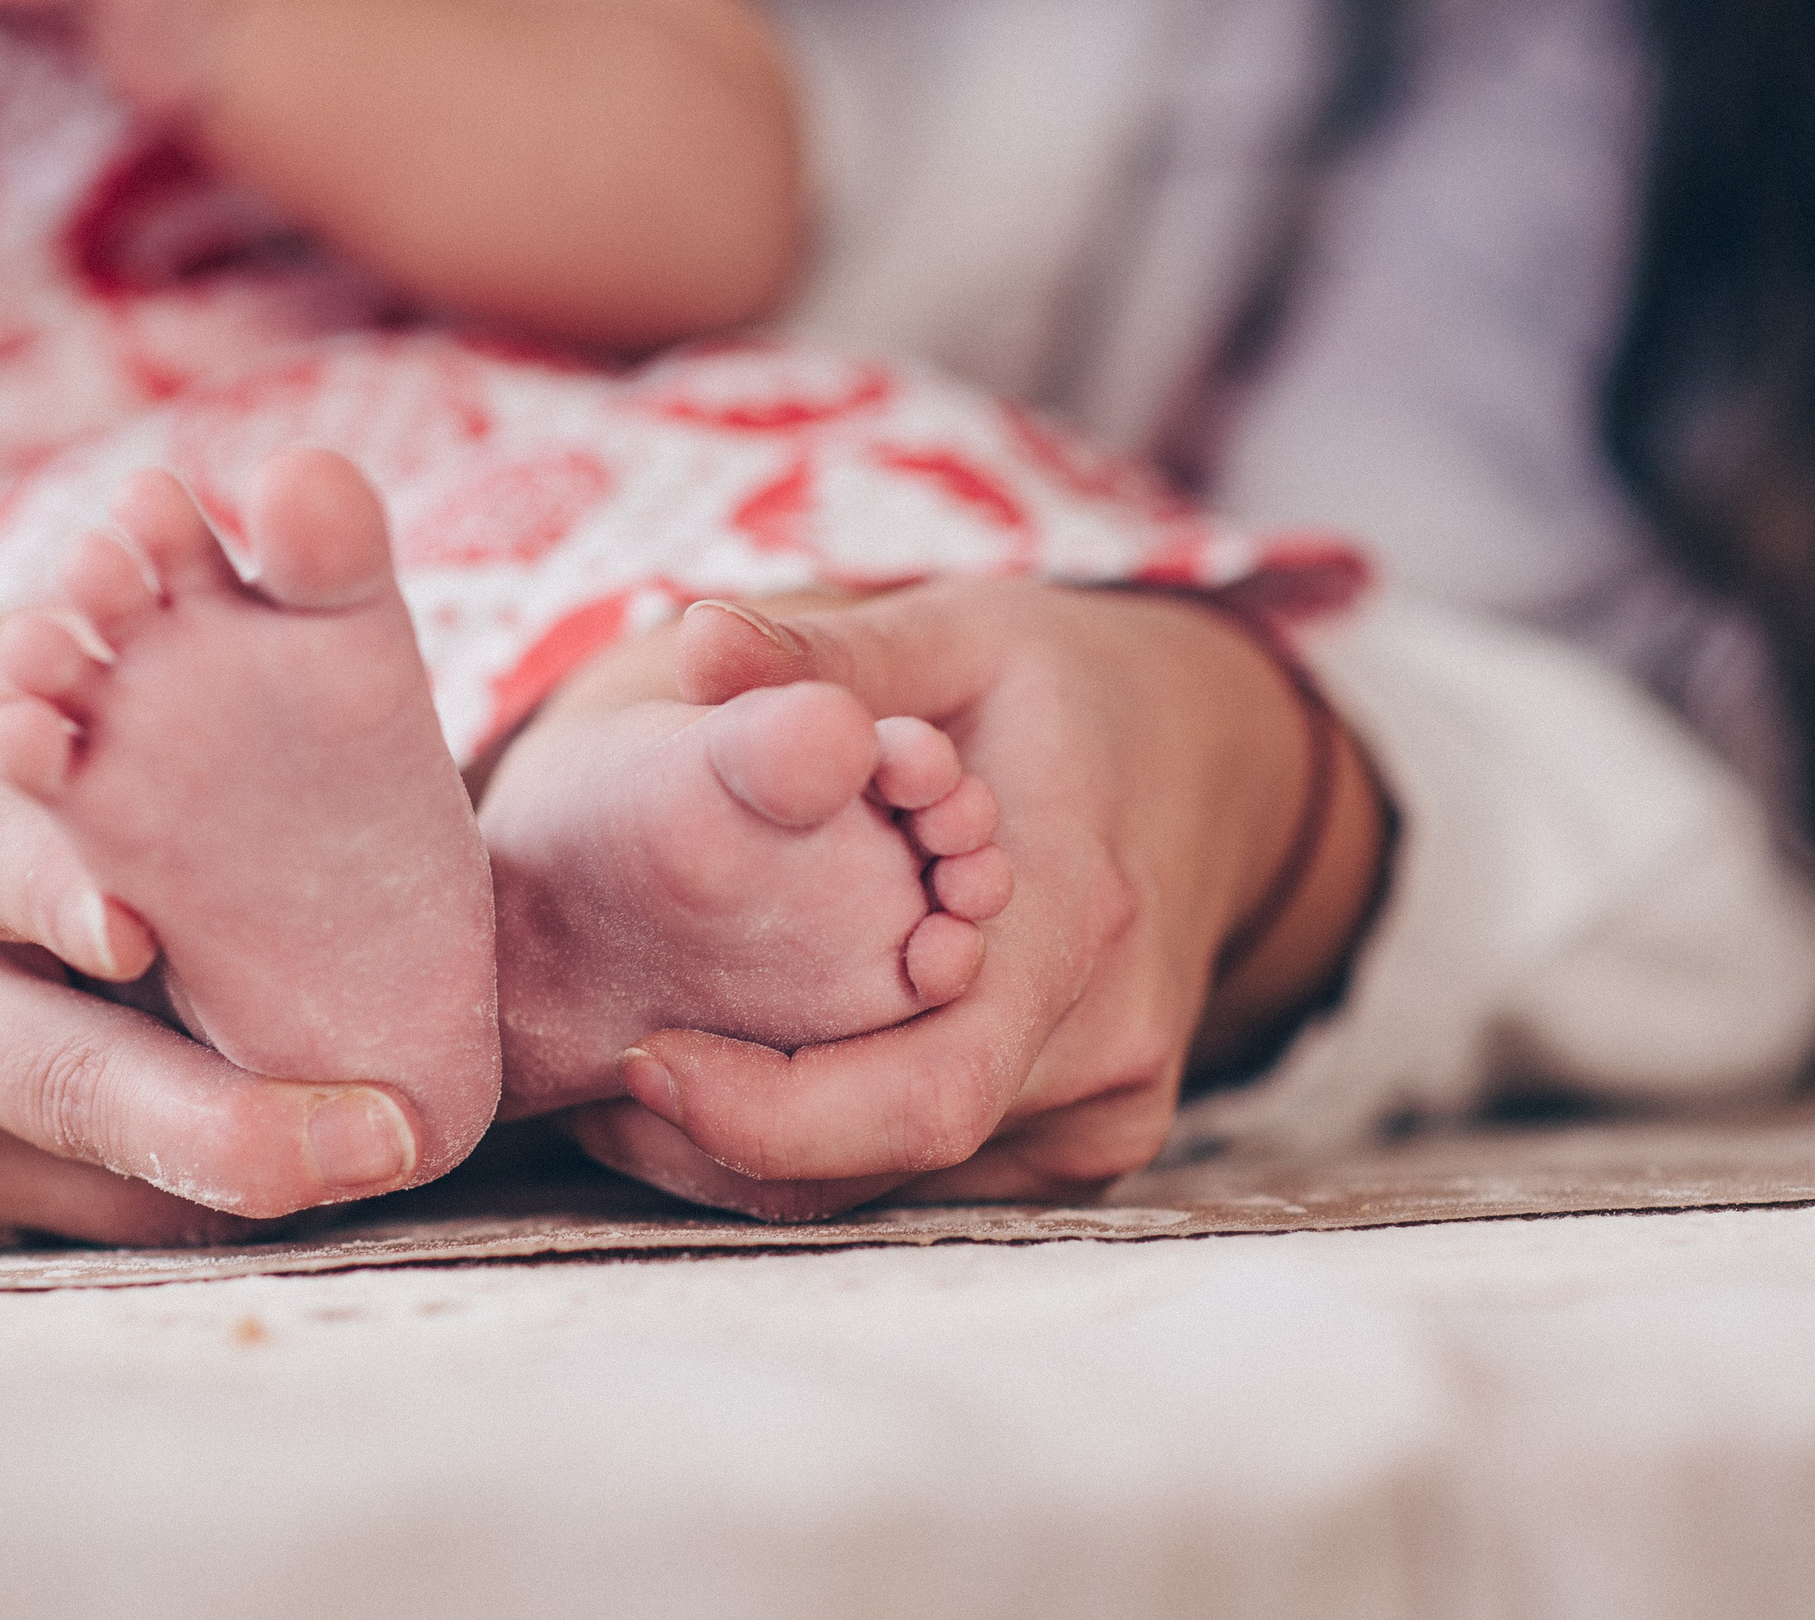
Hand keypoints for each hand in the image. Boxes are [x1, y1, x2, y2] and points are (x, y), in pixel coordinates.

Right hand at [0, 618, 430, 1249]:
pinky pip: (79, 1222)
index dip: (54, 893)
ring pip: (100, 1177)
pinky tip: (285, 1169)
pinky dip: (179, 1195)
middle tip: (392, 1134)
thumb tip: (236, 589)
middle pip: (59, 1078)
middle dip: (227, 1124)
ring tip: (382, 1155)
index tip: (141, 929)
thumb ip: (64, 664)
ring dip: (246, 1174)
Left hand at [560, 582, 1388, 1219]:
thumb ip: (825, 652)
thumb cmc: (1062, 691)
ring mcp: (1107, 1108)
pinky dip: (835, 1142)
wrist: (1211, 757)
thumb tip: (696, 635)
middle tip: (604, 1068)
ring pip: (903, 1180)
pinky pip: (936, 1177)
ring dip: (771, 1143)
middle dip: (731, 1131)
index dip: (768, 1110)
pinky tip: (755, 1071)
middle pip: (892, 1152)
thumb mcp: (954, 633)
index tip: (636, 1056)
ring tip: (660, 1058)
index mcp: (1074, 920)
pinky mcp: (1090, 1142)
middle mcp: (1108, 1043)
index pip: (922, 1085)